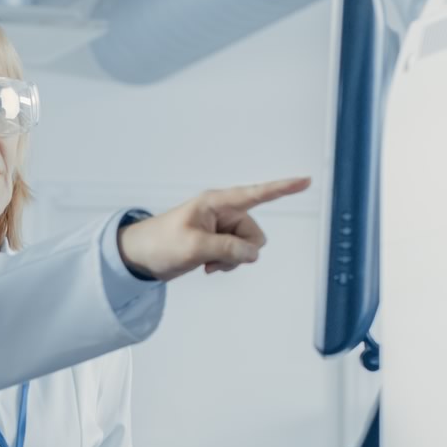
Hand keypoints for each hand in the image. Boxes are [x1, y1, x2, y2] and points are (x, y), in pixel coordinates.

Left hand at [117, 177, 310, 280]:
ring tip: (207, 262)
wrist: (141, 256)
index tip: (306, 181)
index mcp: (217, 203)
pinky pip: (237, 254)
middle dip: (241, 250)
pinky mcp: (218, 242)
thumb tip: (253, 253)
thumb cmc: (160, 242)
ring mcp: (221, 228)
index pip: (256, 194)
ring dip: (232, 259)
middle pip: (255, 233)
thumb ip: (227, 248)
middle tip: (214, 258)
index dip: (283, 188)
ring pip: (248, 247)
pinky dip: (227, 263)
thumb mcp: (193, 247)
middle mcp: (223, 212)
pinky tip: (208, 266)